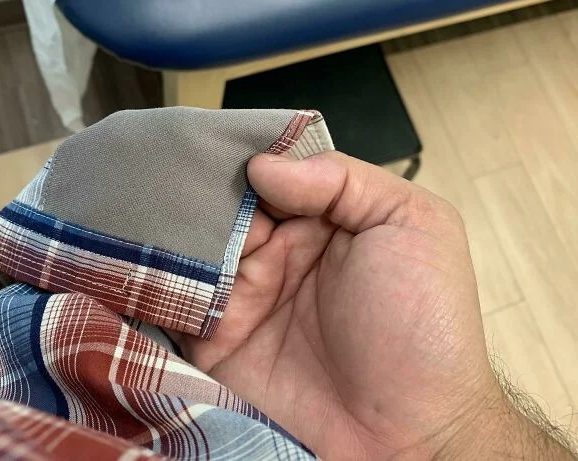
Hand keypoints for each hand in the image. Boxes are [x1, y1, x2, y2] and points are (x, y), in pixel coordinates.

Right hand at [173, 152, 571, 459]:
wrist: (404, 434)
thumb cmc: (423, 327)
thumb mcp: (411, 224)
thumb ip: (343, 179)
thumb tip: (262, 165)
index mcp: (325, 221)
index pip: (271, 173)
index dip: (245, 158)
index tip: (216, 145)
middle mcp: (282, 253)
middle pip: (225, 204)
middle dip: (203, 190)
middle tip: (179, 178)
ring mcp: (247, 295)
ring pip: (195, 245)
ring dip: (180, 230)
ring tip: (160, 213)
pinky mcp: (215, 339)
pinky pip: (177, 298)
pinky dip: (162, 277)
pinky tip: (154, 255)